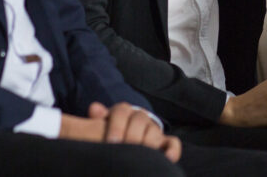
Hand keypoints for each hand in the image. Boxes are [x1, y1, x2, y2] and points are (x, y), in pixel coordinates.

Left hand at [59, 103, 180, 162]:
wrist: (126, 136)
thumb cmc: (112, 132)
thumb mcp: (103, 125)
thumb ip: (99, 119)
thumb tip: (94, 107)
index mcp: (123, 112)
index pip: (121, 112)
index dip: (116, 126)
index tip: (111, 141)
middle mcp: (140, 118)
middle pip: (139, 120)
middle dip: (132, 135)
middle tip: (125, 148)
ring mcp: (154, 130)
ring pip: (154, 131)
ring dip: (148, 143)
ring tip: (142, 156)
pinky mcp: (165, 142)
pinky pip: (173, 143)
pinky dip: (172, 150)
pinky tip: (168, 158)